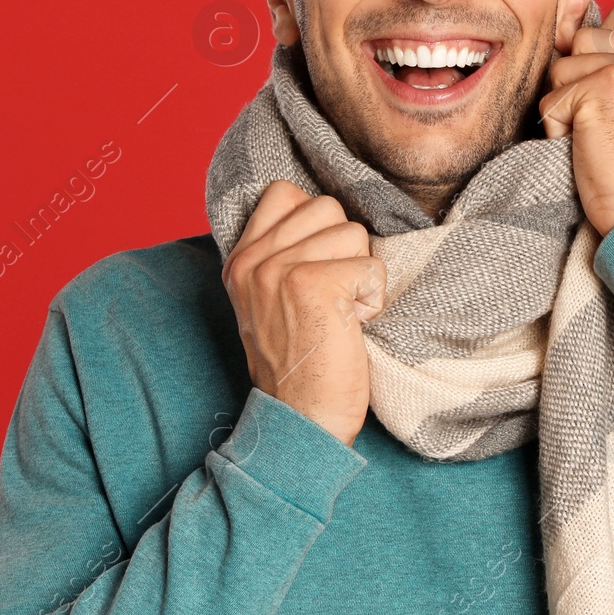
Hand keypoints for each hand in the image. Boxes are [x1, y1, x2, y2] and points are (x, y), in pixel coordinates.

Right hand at [221, 181, 385, 446]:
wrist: (301, 421)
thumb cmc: (301, 366)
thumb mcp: (271, 303)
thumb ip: (282, 255)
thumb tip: (325, 214)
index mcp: (240, 260)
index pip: (285, 194)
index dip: (316, 224)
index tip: (318, 268)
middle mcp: (253, 261)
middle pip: (327, 208)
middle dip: (344, 250)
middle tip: (332, 298)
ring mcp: (279, 270)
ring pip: (353, 232)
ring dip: (360, 275)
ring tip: (341, 314)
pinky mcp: (313, 284)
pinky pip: (369, 265)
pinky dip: (373, 298)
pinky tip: (352, 326)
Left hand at [538, 5, 613, 237]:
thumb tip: (588, 45)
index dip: (601, 48)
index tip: (604, 90)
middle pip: (586, 37)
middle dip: (578, 77)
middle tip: (598, 123)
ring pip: (562, 67)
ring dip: (566, 106)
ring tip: (594, 140)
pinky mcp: (599, 90)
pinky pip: (550, 101)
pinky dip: (556, 132)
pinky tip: (585, 153)